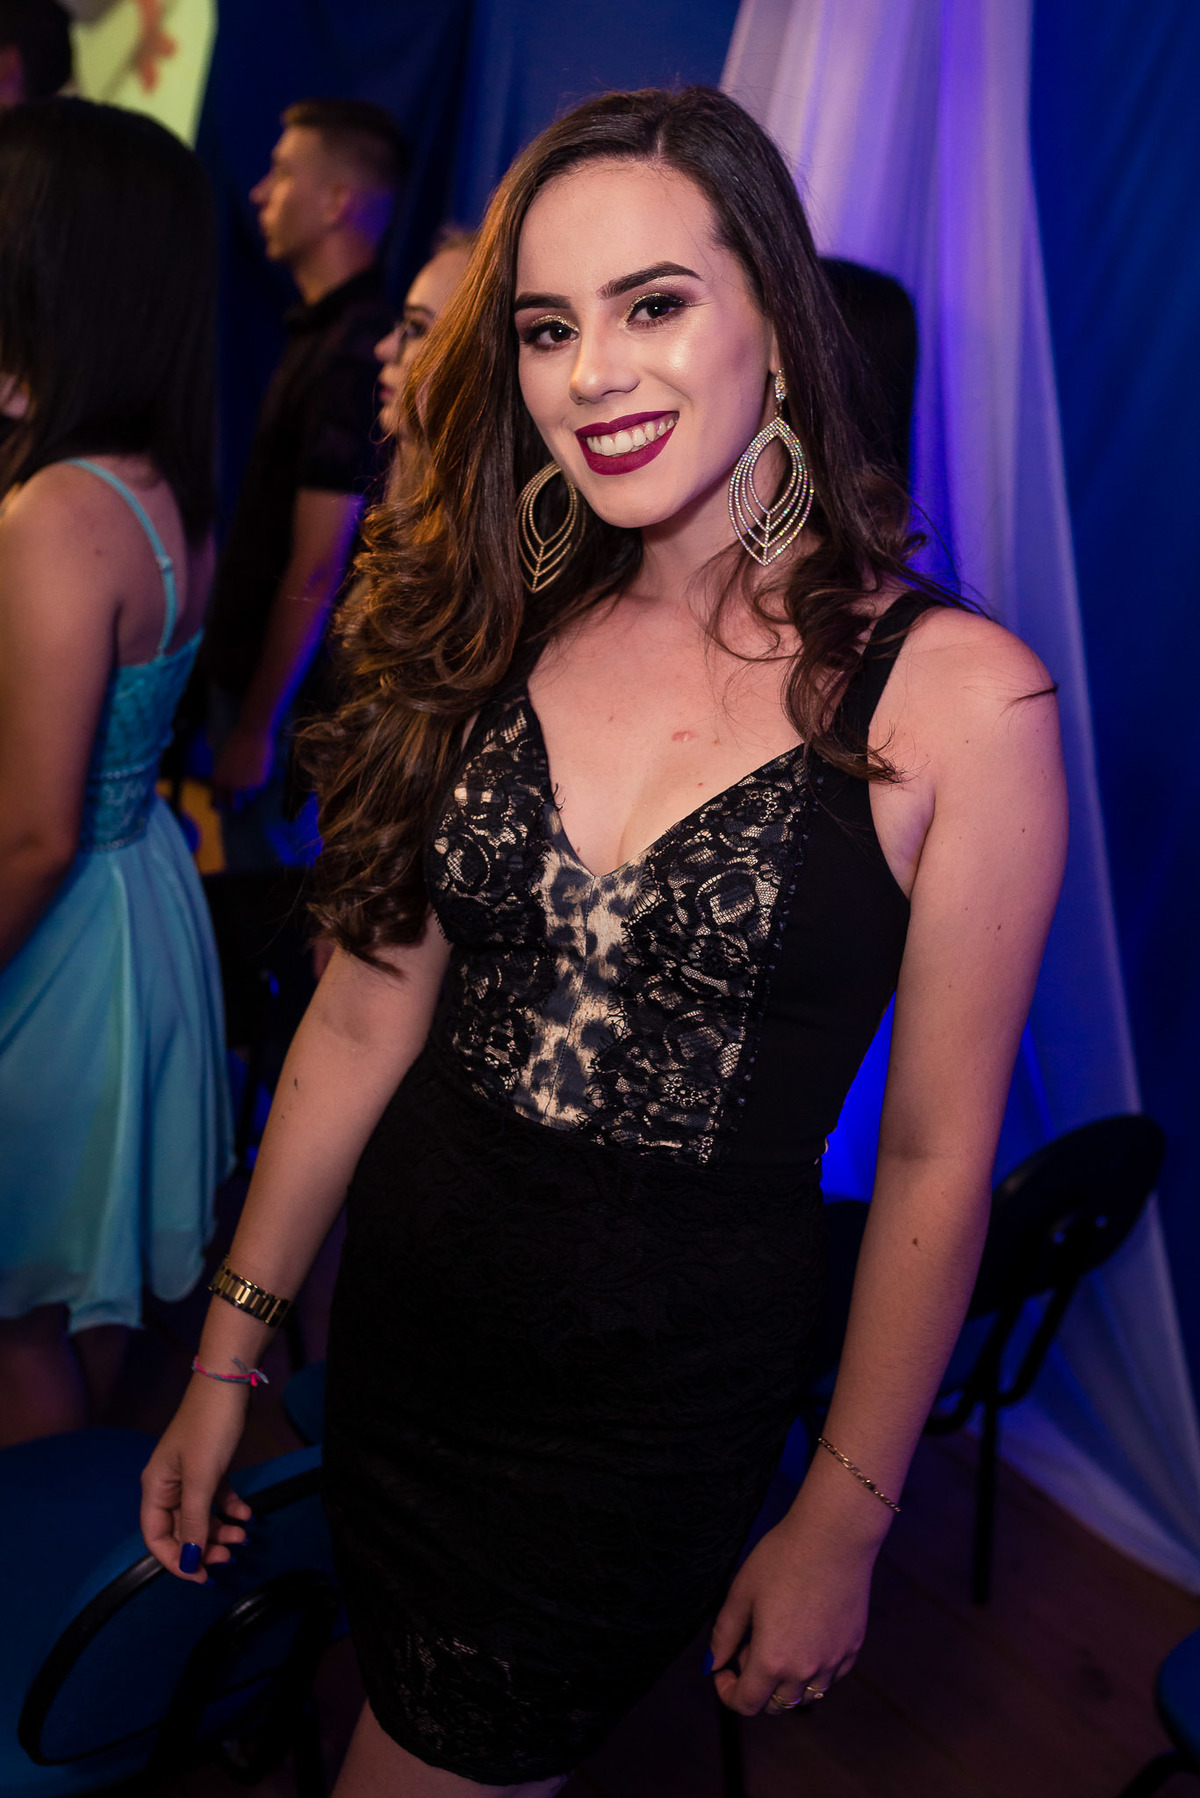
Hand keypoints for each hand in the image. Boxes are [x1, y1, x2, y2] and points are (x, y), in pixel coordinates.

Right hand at [140, 1375, 253, 1581]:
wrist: (228, 1382)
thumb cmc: (210, 1429)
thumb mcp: (202, 1478)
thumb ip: (193, 1521)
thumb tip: (189, 1560)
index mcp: (156, 1488)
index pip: (156, 1537)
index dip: (175, 1561)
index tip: (201, 1577)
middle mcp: (169, 1484)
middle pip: (181, 1529)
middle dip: (203, 1546)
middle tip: (230, 1557)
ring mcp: (190, 1474)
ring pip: (201, 1515)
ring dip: (219, 1530)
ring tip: (243, 1536)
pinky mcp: (211, 1464)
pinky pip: (216, 1497)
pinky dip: (230, 1508)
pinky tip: (248, 1514)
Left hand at [212, 723, 274, 808]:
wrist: (252, 731)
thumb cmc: (234, 738)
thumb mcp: (221, 754)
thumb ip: (219, 768)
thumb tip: (222, 780)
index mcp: (219, 778)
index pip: (217, 800)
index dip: (219, 804)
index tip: (221, 806)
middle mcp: (232, 785)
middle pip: (235, 805)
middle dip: (236, 803)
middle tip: (239, 802)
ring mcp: (247, 785)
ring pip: (250, 797)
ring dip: (250, 792)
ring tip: (251, 783)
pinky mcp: (261, 782)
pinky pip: (261, 788)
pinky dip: (260, 783)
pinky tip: (260, 772)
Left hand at [709, 1505, 876, 1715]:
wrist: (834, 1536)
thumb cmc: (782, 1558)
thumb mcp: (742, 1592)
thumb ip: (723, 1635)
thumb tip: (713, 1664)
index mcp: (772, 1660)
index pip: (746, 1703)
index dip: (727, 1692)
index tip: (723, 1669)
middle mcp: (804, 1671)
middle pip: (775, 1705)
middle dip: (756, 1686)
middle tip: (749, 1645)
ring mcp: (832, 1662)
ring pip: (805, 1695)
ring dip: (785, 1682)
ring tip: (779, 1640)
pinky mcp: (852, 1649)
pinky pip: (829, 1677)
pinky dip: (813, 1670)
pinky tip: (806, 1637)